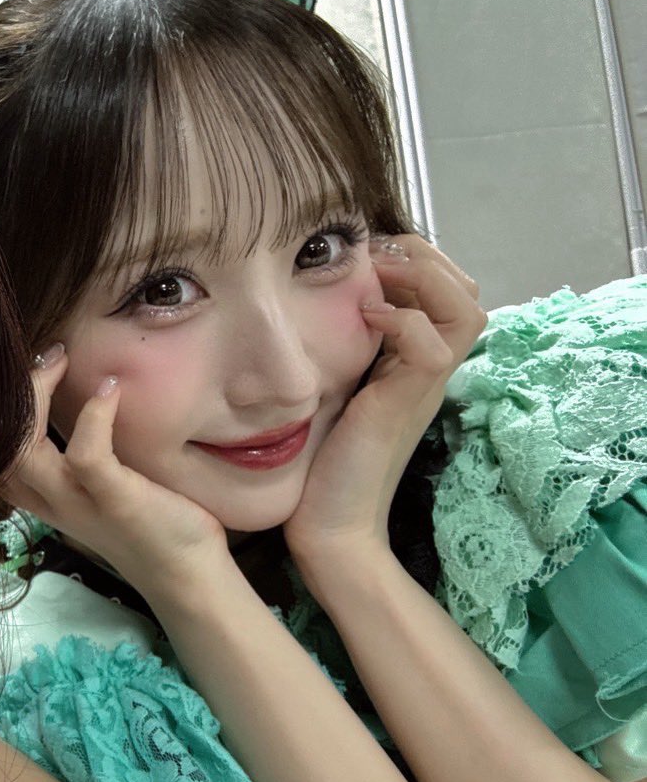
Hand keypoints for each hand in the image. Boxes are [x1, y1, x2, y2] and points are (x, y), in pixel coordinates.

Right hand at [3, 345, 227, 598]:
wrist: (189, 576)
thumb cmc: (152, 525)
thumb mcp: (103, 492)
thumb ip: (82, 459)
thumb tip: (86, 395)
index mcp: (45, 499)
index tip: (25, 370)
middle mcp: (54, 502)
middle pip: (1, 448)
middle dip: (13, 393)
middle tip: (47, 354)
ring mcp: (81, 503)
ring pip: (26, 453)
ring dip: (37, 397)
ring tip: (61, 360)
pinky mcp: (116, 502)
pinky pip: (86, 456)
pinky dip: (94, 416)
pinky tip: (111, 390)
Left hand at [285, 235, 484, 566]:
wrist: (329, 525)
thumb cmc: (321, 463)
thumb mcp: (331, 388)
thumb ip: (338, 349)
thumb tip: (316, 305)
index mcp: (412, 362)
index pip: (445, 291)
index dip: (415, 260)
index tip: (365, 256)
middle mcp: (427, 371)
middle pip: (466, 292)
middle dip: (424, 257)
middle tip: (375, 256)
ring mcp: (423, 387)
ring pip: (466, 309)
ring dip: (423, 278)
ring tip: (377, 277)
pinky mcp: (406, 403)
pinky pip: (433, 344)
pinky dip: (404, 319)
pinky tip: (367, 317)